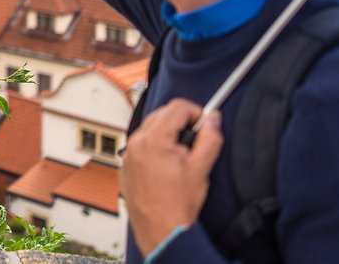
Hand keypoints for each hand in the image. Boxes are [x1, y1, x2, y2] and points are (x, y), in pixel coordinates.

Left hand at [122, 99, 223, 254]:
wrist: (160, 231)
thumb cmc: (178, 204)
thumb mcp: (201, 169)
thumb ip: (210, 139)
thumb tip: (213, 118)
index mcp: (153, 139)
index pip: (176, 107)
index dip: (195, 112)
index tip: (204, 124)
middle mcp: (136, 142)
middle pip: (161, 115)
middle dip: (180, 123)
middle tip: (195, 142)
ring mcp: (128, 154)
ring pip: (149, 128)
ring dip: (167, 134)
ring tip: (182, 157)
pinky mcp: (125, 164)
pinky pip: (140, 144)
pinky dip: (154, 146)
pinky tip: (167, 165)